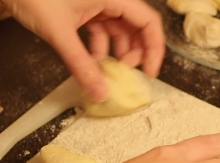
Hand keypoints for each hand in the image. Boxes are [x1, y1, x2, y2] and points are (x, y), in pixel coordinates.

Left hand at [1, 0, 164, 100]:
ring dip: (118, 52)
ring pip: (121, 30)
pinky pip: (103, 29)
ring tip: (110, 71)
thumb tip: (100, 93)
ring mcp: (98, 2)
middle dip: (136, 53)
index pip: (148, 22)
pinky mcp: (86, 7)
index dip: (154, 48)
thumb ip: (81, 65)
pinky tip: (93, 62)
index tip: (150, 72)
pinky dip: (101, 47)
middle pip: (137, 27)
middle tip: (127, 74)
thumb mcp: (60, 33)